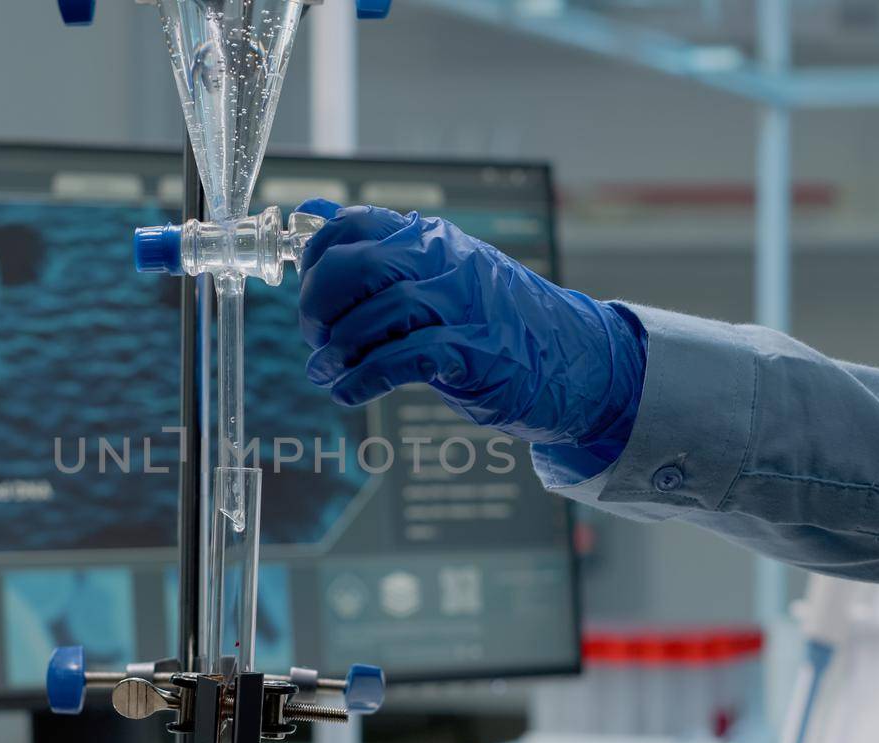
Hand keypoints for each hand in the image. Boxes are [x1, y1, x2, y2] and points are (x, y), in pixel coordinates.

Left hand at [293, 198, 645, 447]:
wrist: (569, 357)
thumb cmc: (493, 317)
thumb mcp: (438, 271)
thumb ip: (379, 248)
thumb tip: (314, 213)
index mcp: (429, 238)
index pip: (350, 225)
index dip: (315, 260)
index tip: (308, 292)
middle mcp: (443, 262)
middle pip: (355, 265)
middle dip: (318, 304)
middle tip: (315, 335)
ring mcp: (460, 305)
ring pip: (375, 314)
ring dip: (337, 351)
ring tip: (327, 372)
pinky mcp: (472, 352)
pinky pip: (400, 360)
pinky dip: (362, 379)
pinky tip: (348, 392)